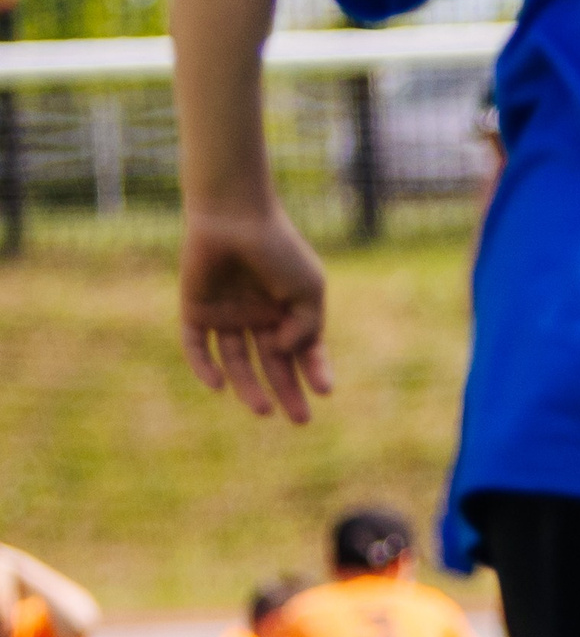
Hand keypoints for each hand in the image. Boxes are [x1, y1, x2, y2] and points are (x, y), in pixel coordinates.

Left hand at [179, 203, 332, 421]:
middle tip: (300, 421)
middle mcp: (258, 317)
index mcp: (289, 310)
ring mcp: (227, 316)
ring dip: (249, 387)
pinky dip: (204, 367)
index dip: (315, 372)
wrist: (234, 216)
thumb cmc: (279, 250)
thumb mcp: (308, 290)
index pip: (304, 351)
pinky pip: (197, 346)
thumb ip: (305, 327)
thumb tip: (282, 355)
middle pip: (272, 364)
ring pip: (236, 362)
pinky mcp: (196, 311)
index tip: (325, 391)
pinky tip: (219, 386)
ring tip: (263, 409)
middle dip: (288, 392)